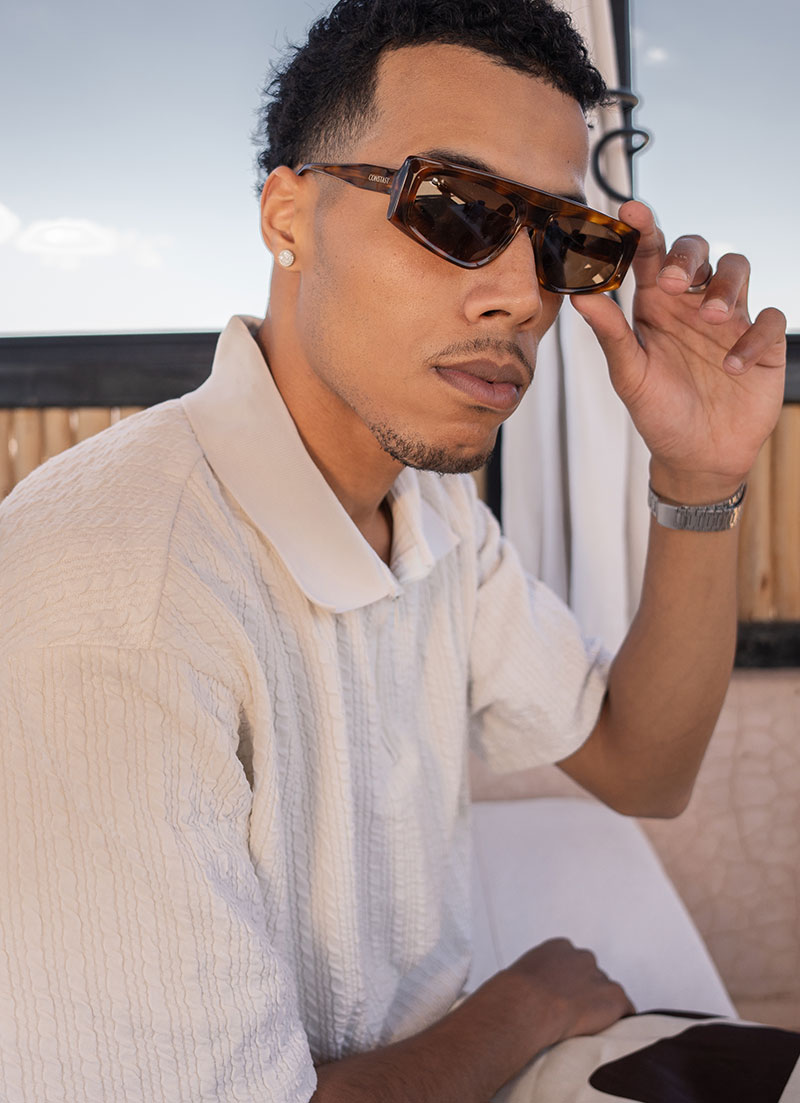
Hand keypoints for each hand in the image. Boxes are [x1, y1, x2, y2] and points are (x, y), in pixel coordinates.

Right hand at [505, 937, 634, 1042]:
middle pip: (591, 975)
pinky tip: (614, 1031)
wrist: (528, 1004)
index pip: (572, 962)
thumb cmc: (514, 996)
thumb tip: (526, 999)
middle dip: (585, 992)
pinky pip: (626, 1009)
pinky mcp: (614, 996)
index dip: (568, 982)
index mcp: (558, 948)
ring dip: (600, 1006)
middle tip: (573, 1015)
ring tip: (587, 1027)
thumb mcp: (519, 977)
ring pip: (607, 993)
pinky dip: (622, 1020)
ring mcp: (599, 976)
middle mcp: (582, 957)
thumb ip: (533, 980)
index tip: (562, 998)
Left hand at [571, 201, 786, 500]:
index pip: (651, 255)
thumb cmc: (659, 412)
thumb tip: (580, 297)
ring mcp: (730, 320)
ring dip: (724, 285)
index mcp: (655, 305)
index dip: (644, 229)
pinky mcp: (763, 343)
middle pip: (699, 250)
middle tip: (674, 281)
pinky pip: (769, 320)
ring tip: (708, 316)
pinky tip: (731, 366)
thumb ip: (610, 334)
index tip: (631, 210)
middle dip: (688, 255)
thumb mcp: (629, 375)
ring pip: (737, 269)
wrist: (696, 455)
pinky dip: (753, 337)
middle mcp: (692, 304)